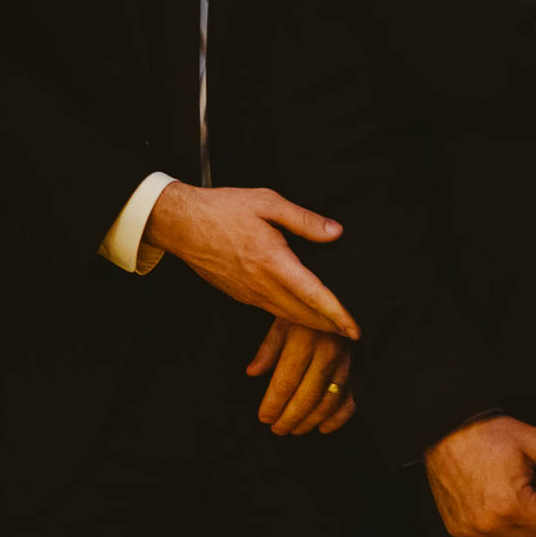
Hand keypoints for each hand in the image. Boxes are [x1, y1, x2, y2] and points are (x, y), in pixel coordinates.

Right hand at [142, 181, 360, 337]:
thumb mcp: (266, 202)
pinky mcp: (240, 296)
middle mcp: (262, 284)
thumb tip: (335, 232)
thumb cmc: (222, 208)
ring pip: (288, 317)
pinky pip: (272, 312)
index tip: (355, 329)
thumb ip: (303, 219)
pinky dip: (292, 319)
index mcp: (272, 261)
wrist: (180, 224)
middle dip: (331, 327)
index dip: (337, 313)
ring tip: (336, 330)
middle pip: (304, 315)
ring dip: (312, 326)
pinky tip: (303, 316)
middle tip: (354, 334)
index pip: (312, 294)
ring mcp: (249, 294)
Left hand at [247, 317, 356, 434]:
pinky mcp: (359, 370)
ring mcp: (346, 364)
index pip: (285, 381)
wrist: (345, 303)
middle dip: (289, 418)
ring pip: (327, 402)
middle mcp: (327, 354)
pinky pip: (351, 401)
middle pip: (306, 397)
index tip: (263, 418)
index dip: (273, 404)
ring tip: (295, 430)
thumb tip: (252, 372)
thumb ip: (268, 349)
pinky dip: (338, 418)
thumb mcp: (284, 321)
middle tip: (277, 430)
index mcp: (305, 340)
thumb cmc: (308, 313)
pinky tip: (323, 428)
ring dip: (310, 421)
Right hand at [423, 416, 535, 536]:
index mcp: (510, 506)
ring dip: (521, 518)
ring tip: (508, 486)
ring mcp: (471, 530)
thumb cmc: (489, 432)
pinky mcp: (458, 529)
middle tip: (526, 480)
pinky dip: (499, 521)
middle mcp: (488, 525)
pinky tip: (491, 493)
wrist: (444, 428)